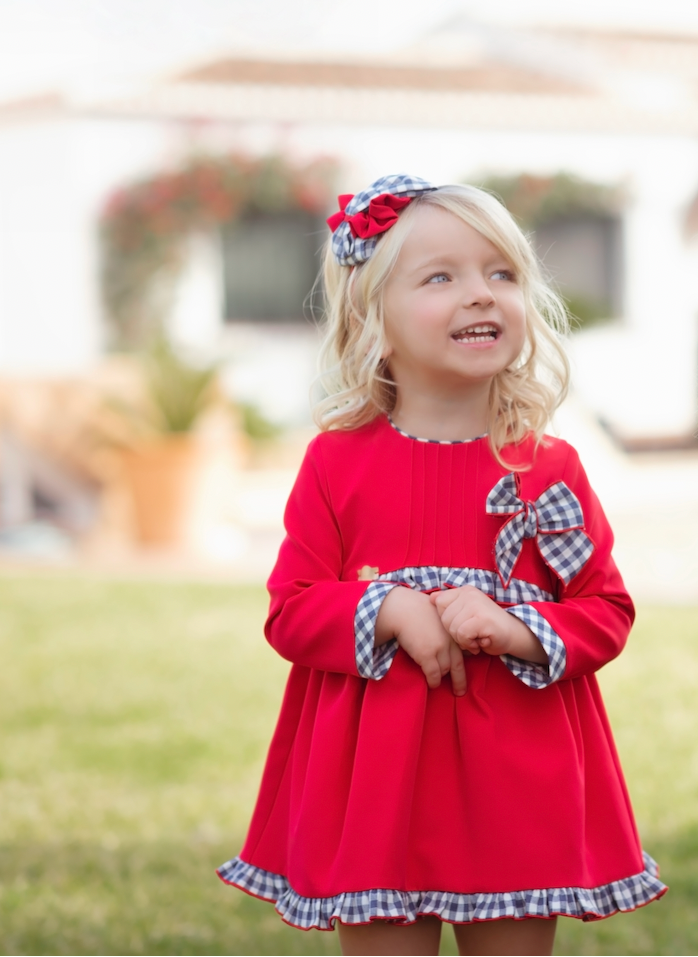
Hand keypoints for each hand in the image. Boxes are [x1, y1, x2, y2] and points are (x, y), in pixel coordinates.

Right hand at [375, 587, 466, 694]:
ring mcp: (439, 648)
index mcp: (453, 629)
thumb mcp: (437, 614)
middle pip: (458, 664)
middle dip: (460, 680)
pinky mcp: (427, 655)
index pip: (464, 650)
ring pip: (445, 670)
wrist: (402, 609)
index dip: (463, 663)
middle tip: (460, 691)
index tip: (461, 671)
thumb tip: (447, 637)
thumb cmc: (415, 609)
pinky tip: (432, 684)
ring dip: (441, 678)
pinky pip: (434, 674)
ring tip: (438, 684)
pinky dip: (433, 682)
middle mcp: (450, 639)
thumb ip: (444, 626)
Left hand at [430, 586, 548, 664]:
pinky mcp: (481, 618)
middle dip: (454, 633)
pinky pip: (462, 634)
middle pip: (443, 618)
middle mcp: (469, 594)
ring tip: (476, 638)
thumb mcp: (466, 613)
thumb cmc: (487, 627)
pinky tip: (480, 642)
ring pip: (452, 627)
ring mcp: (476, 604)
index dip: (446, 619)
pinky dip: (469, 643)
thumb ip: (449, 605)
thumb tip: (430, 598)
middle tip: (470, 634)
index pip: (439, 603)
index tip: (462, 625)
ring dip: (462, 640)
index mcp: (464, 591)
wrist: (514, 635)